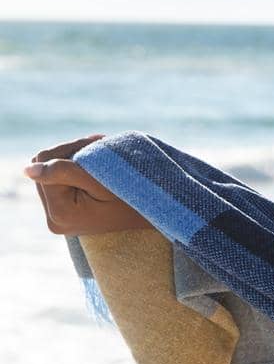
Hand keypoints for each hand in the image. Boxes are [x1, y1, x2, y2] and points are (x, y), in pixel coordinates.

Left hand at [22, 134, 153, 235]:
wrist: (157, 216)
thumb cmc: (135, 196)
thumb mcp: (102, 180)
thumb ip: (63, 172)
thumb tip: (27, 170)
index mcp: (60, 212)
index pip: (45, 163)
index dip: (72, 148)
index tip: (100, 144)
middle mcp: (54, 219)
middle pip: (44, 169)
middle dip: (71, 154)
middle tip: (103, 149)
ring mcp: (58, 218)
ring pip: (50, 173)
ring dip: (74, 161)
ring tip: (104, 162)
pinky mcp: (64, 214)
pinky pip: (58, 183)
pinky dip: (75, 171)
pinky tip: (97, 173)